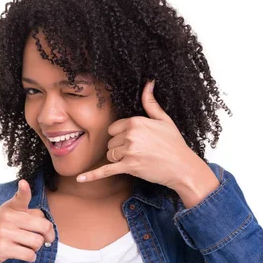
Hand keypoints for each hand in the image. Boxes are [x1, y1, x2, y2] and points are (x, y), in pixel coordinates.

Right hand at [0, 179, 55, 262]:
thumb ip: (25, 216)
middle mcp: (7, 218)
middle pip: (43, 226)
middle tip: (45, 239)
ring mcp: (4, 233)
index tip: (23, 183)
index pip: (21, 198)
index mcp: (9, 208)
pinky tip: (24, 255)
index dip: (24, 190)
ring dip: (36, 248)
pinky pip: (29, 254)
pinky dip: (31, 257)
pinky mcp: (3, 249)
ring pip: (38, 242)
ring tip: (28, 247)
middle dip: (48, 235)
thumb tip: (49, 229)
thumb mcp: (5, 217)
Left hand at [76, 79, 203, 190]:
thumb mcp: (164, 120)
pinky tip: (79, 179)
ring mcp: (129, 151)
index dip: (122, 136)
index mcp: (136, 121)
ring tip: (137, 160)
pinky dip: (92, 176)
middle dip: (120, 148)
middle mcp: (130, 135)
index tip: (135, 141)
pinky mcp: (129, 167)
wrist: (182, 167)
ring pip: (110, 155)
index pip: (113, 128)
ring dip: (118, 159)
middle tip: (139, 152)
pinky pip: (105, 170)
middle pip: (110, 142)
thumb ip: (151, 103)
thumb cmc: (174, 144)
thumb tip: (149, 83)